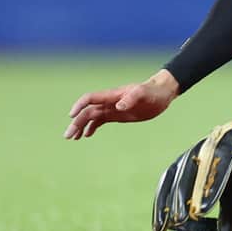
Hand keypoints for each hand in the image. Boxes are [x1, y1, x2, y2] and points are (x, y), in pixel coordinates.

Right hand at [64, 70, 178, 139]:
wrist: (162, 94)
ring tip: (74, 138)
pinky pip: (100, 121)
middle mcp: (109, 102)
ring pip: (91, 117)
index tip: (72, 116)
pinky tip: (87, 135)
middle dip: (76, 123)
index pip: (90, 98)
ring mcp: (112, 109)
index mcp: (113, 95)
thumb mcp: (144, 94)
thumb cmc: (153, 92)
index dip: (79, 106)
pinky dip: (92, 127)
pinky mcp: (118, 115)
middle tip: (68, 136)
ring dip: (81, 126)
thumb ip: (132, 98)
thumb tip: (118, 106)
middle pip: (87, 111)